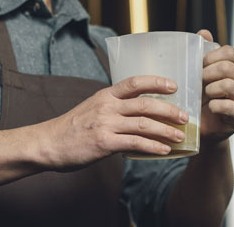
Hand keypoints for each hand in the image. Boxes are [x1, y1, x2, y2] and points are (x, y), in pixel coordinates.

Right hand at [41, 76, 188, 170]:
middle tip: (185, 117)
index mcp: (106, 95)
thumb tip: (138, 111)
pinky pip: (135, 143)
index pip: (134, 82)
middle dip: (169, 110)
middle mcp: (107, 106)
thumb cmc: (73, 127)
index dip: (156, 82)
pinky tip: (163, 150)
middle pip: (145, 104)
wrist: (49, 143)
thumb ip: (114, 106)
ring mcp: (106, 124)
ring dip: (165, 130)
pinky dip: (152, 146)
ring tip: (179, 136)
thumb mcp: (92, 107)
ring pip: (143, 124)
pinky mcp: (104, 143)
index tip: (174, 85)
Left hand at [197, 29, 233, 141]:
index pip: (229, 52)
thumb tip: (204, 32)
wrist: (204, 125)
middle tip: (198, 81)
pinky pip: (229, 106)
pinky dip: (215, 106)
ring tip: (204, 95)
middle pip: (228, 67)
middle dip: (208, 73)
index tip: (199, 64)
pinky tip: (211, 107)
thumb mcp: (201, 73)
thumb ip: (204, 52)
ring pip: (228, 85)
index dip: (211, 56)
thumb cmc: (202, 96)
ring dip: (210, 89)